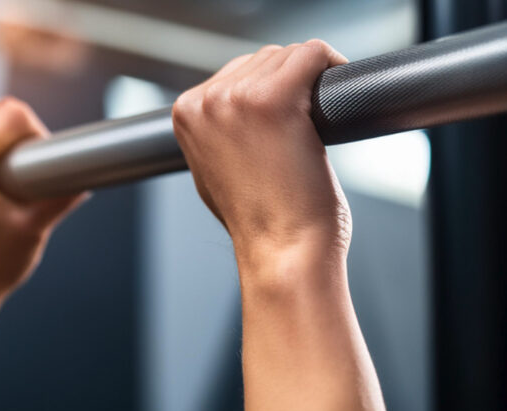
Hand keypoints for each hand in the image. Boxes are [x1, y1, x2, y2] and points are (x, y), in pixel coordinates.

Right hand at [172, 41, 350, 269]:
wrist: (281, 252)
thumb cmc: (259, 222)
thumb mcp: (215, 171)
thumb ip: (218, 131)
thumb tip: (238, 111)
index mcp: (184, 115)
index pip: (234, 73)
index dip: (268, 92)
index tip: (286, 117)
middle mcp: (204, 102)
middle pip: (261, 60)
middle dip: (289, 87)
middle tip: (300, 130)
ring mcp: (235, 99)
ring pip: (287, 57)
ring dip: (308, 84)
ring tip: (308, 130)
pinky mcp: (274, 100)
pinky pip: (312, 54)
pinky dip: (329, 67)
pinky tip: (330, 102)